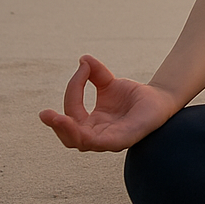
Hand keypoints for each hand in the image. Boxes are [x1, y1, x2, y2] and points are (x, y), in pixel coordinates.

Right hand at [39, 55, 178, 151]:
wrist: (160, 99)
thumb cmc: (134, 96)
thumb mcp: (110, 83)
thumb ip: (95, 73)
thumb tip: (83, 59)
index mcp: (90, 123)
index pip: (72, 110)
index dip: (73, 89)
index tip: (83, 67)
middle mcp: (96, 135)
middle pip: (69, 136)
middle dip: (56, 125)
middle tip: (44, 114)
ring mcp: (108, 140)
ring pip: (81, 143)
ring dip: (67, 132)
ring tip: (58, 119)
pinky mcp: (122, 141)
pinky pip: (103, 144)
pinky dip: (91, 139)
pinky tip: (84, 131)